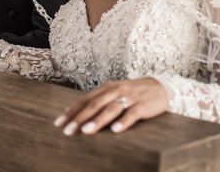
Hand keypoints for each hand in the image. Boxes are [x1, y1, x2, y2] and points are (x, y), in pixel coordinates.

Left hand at [53, 78, 168, 135]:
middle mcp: (116, 90)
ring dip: (98, 120)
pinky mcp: (143, 105)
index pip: (85, 99)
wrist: (160, 87)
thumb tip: (76, 113)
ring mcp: (130, 97)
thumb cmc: (133, 94)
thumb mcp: (114, 93)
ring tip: (87, 131)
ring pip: (111, 108)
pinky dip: (124, 121)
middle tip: (68, 131)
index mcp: (107, 88)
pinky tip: (116, 130)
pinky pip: (132, 114)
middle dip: (80, 118)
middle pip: (95, 104)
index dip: (72, 111)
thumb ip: (98, 101)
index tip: (59, 123)